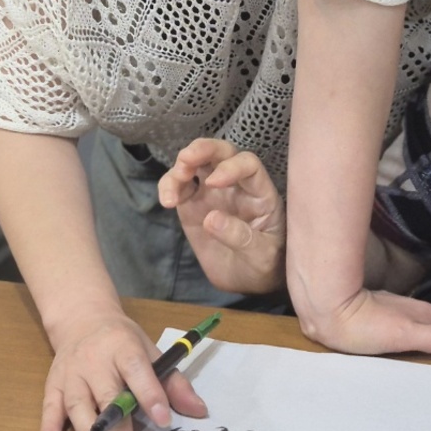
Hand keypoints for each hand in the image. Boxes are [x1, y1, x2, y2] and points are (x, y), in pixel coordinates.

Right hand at [41, 307, 207, 430]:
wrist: (82, 319)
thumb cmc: (122, 341)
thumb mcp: (151, 351)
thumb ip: (174, 383)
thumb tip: (199, 410)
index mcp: (124, 347)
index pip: (137, 371)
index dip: (150, 395)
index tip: (163, 420)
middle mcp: (95, 360)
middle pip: (106, 393)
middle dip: (116, 426)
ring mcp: (71, 372)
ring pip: (77, 403)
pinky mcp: (54, 382)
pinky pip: (49, 404)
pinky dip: (48, 425)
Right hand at [158, 138, 285, 294]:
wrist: (246, 281)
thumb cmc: (263, 265)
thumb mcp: (261, 256)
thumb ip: (241, 237)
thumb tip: (211, 218)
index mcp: (260, 193)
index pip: (249, 166)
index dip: (231, 167)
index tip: (214, 182)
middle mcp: (236, 185)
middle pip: (222, 153)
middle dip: (204, 149)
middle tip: (186, 159)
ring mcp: (213, 192)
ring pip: (197, 164)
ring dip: (182, 166)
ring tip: (173, 186)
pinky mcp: (193, 204)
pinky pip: (179, 186)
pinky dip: (169, 186)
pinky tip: (167, 201)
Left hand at [298, 287, 430, 359]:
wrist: (326, 308)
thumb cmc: (363, 324)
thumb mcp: (405, 335)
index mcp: (426, 314)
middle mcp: (415, 311)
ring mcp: (397, 313)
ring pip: (427, 326)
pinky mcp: (380, 317)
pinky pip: (407, 330)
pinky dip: (416, 342)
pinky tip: (407, 355)